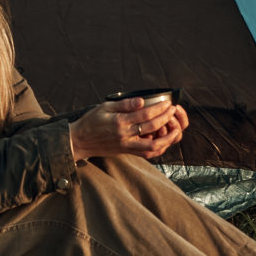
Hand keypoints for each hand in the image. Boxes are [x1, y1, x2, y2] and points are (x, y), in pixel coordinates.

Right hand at [69, 97, 188, 161]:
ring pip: (152, 146)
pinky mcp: (127, 152)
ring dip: (167, 137)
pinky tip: (165, 141)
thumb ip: (124, 104)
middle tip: (173, 110)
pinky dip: (159, 148)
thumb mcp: (105, 107)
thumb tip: (142, 101)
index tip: (168, 103)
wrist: (80, 141)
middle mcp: (124, 135)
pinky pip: (147, 154)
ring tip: (175, 128)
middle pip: (151, 127)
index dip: (159, 108)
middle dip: (166, 118)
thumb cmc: (92, 121)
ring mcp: (127, 145)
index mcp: (119, 122)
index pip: (145, 114)